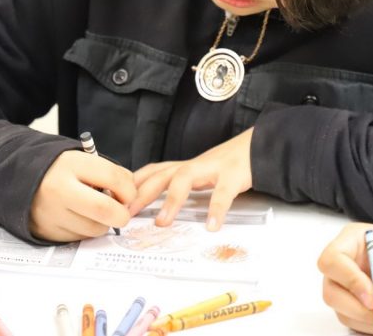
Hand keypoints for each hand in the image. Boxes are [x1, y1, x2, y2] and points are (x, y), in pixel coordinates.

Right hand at [30, 150, 135, 241]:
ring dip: (102, 223)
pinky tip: (78, 217)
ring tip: (93, 210)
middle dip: (121, 214)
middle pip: (105, 210)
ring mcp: (51, 213)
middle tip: (121, 211)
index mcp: (70, 164)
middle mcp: (58, 189)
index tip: (128, 193)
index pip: (113, 178)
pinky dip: (86, 230)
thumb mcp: (82, 161)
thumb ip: (108, 174)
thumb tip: (130, 198)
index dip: (129, 189)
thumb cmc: (60, 170)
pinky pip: (80, 238)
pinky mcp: (48, 232)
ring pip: (95, 229)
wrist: (20, 178)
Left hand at [130, 128, 252, 230]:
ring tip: (162, 222)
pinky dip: (216, 210)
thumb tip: (151, 203)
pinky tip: (212, 226)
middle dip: (141, 193)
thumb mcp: (198, 173)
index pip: (151, 172)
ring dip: (172, 200)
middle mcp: (194, 165)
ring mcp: (213, 168)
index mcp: (184, 167)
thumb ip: (178, 184)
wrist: (259, 146)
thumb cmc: (227, 164)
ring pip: (186, 178)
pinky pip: (223, 193)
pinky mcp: (233, 175)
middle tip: (126, 213)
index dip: (131, 185)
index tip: (114, 201)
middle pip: (161, 175)